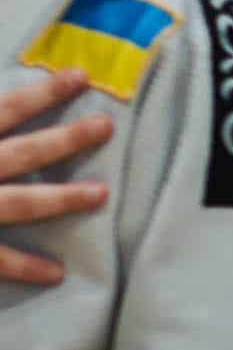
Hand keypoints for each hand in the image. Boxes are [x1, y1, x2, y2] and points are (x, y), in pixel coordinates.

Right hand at [0, 69, 113, 285]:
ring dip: (61, 199)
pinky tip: (55, 273)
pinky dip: (23, 266)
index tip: (80, 76)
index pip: (3, 109)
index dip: (42, 93)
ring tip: (101, 193)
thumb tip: (0, 108)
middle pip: (21, 152)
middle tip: (106, 126)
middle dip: (65, 140)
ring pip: (18, 203)